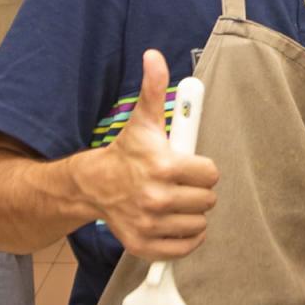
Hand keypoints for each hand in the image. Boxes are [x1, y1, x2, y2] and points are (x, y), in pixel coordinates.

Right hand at [84, 50, 218, 260]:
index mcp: (163, 166)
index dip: (202, 168)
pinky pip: (184, 248)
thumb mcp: (144, 119)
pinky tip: (173, 221)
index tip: (188, 166)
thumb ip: (154, 87)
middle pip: (207, 201)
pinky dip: (184, 238)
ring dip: (191, 214)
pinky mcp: (144, 245)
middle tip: (180, 184)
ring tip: (175, 201)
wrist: (94, 185)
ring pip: (199, 225)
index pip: (210, 174)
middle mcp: (157, 198)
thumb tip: (154, 56)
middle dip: (197, 191)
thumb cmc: (127, 152)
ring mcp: (150, 224)